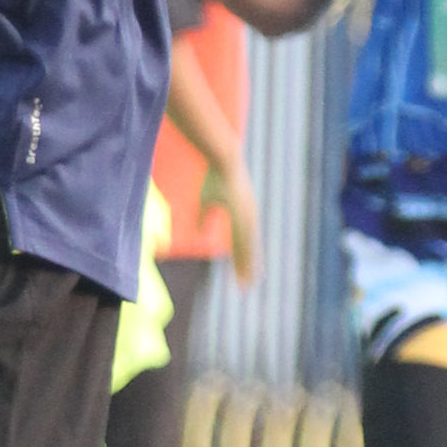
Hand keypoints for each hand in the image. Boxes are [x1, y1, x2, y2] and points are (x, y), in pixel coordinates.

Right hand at [202, 154, 259, 285]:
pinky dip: (243, 253)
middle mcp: (248, 218)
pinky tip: (244, 264)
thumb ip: (203, 218)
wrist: (224, 159)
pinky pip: (242, 238)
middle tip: (247, 287)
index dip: (241, 260)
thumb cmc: (214, 176)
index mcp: (241, 216)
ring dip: (246, 266)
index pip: (241, 243)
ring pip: (247, 248)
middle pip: (247, 249)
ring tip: (247, 282)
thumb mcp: (205, 200)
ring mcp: (247, 217)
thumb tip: (199, 233)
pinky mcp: (242, 213)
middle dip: (247, 269)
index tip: (241, 275)